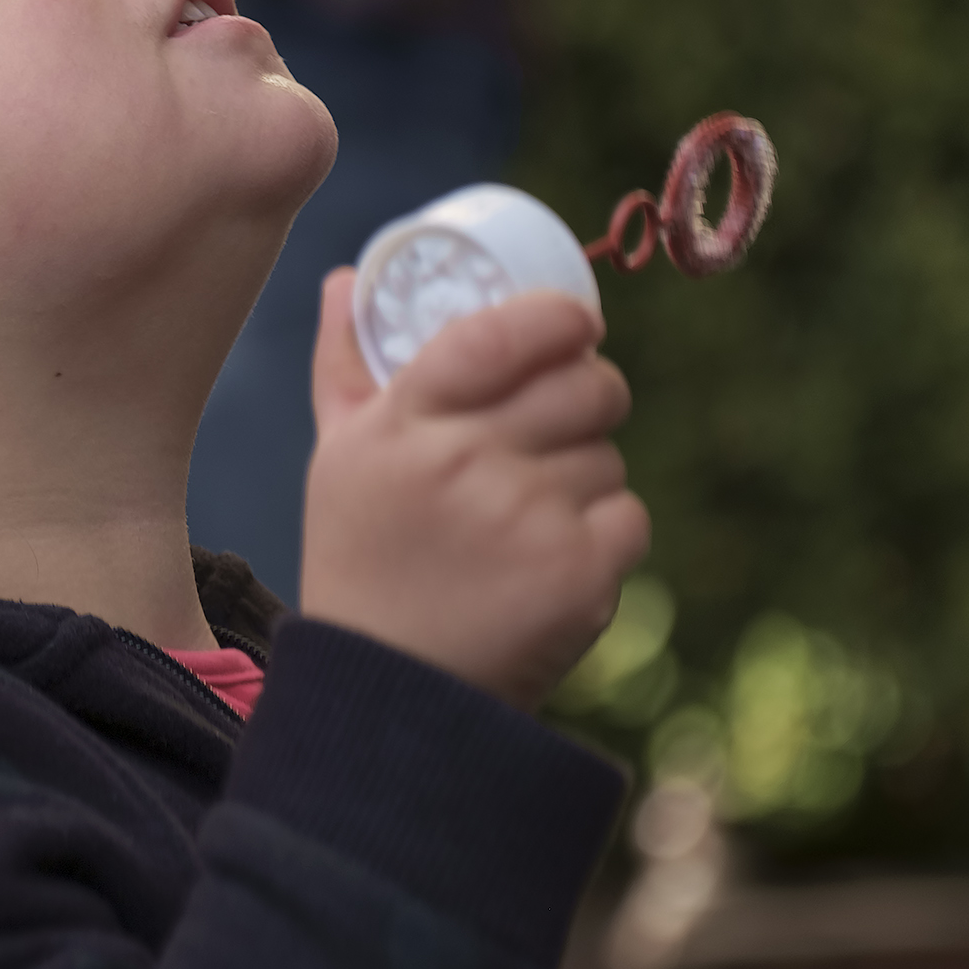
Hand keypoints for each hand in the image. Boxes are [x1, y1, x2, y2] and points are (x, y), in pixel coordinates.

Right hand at [299, 269, 650, 710]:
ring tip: (533, 512)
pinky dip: (606, 533)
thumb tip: (349, 277)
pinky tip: (556, 557)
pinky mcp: (577, 575)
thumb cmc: (363, 559)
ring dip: (587, 473)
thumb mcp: (338, 458)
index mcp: (401, 425)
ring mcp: (524, 519)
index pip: (501, 335)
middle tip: (568, 415)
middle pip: (581, 385)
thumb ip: (346, 364)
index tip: (575, 324)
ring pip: (608, 455)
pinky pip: (629, 516)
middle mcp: (461, 464)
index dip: (558, 318)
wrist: (391, 691)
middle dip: (590, 390)